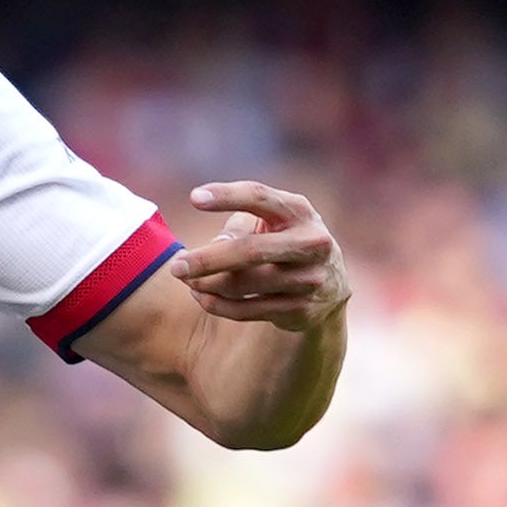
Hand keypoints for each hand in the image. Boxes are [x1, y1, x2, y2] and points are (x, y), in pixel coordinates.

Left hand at [172, 182, 347, 330]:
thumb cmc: (283, 241)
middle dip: (208, 260)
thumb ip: (240, 228)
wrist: (330, 287)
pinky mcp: (302, 310)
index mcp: (299, 211)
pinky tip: (201, 297)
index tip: (194, 198)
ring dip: (208, 284)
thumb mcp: (269, 224)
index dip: (227, 196)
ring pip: (245, 285)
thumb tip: (213, 247)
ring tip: (186, 280)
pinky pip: (248, 310)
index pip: (260, 197)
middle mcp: (311, 243)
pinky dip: (218, 305)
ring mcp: (310, 279)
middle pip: (251, 251)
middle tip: (175, 267)